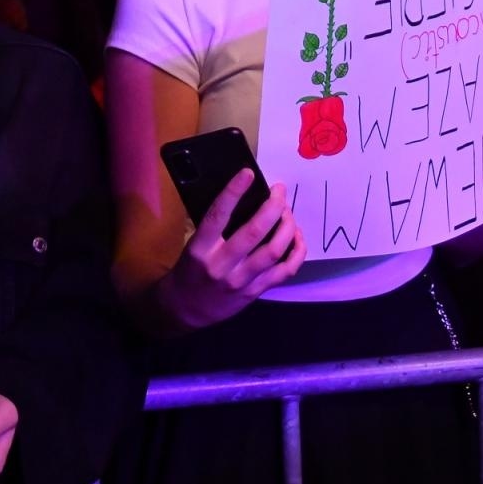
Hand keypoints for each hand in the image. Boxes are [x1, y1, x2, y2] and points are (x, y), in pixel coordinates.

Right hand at [158, 170, 305, 330]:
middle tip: (279, 191)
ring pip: (273, 250)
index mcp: (200, 248)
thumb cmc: (190, 269)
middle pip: (254, 232)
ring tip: (288, 213)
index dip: (233, 192)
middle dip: (273, 207)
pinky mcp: (255, 292)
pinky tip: (297, 238)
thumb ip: (215, 228)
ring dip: (287, 227)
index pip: (217, 216)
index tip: (247, 174)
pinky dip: (296, 252)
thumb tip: (244, 198)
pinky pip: (284, 271)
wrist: (185, 309)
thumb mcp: (193, 245)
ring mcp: (240, 281)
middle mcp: (221, 265)